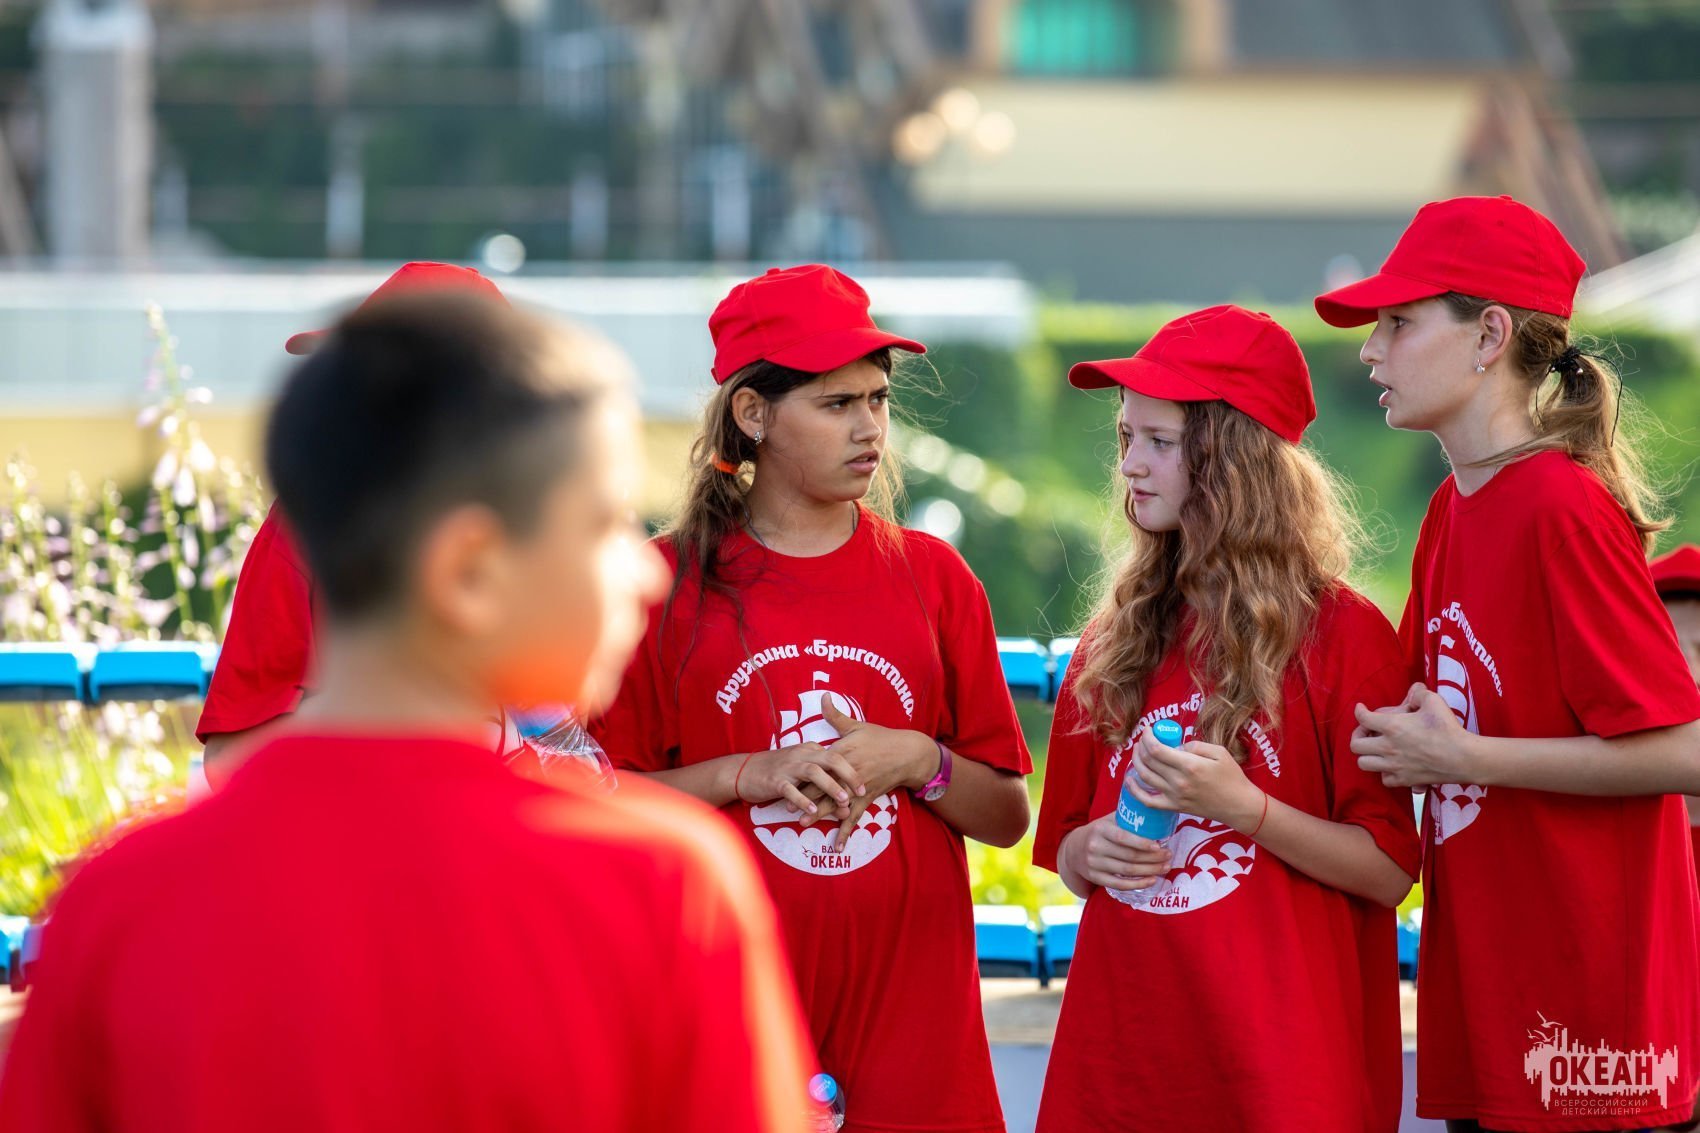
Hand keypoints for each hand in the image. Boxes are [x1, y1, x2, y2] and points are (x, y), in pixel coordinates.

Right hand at [734, 743, 859, 816]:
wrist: (746, 772)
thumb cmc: (780, 772)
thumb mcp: (802, 768)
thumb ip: (824, 781)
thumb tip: (846, 798)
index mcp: (810, 750)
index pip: (836, 756)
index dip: (852, 769)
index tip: (865, 785)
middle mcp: (801, 755)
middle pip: (830, 759)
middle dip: (847, 775)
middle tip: (861, 791)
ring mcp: (788, 767)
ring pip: (813, 772)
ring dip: (830, 786)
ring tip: (843, 801)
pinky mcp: (775, 781)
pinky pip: (791, 790)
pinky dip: (803, 800)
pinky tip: (813, 811)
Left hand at [795, 695, 935, 851]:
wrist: (907, 754)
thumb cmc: (880, 738)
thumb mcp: (857, 725)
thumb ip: (836, 716)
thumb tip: (823, 696)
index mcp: (843, 754)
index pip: (819, 766)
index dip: (802, 775)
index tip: (786, 781)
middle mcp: (849, 773)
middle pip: (824, 787)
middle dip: (805, 798)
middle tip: (786, 807)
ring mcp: (859, 788)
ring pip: (836, 803)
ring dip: (820, 815)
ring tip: (803, 825)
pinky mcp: (868, 799)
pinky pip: (854, 817)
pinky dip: (846, 832)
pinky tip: (837, 845)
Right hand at [1060, 813, 1172, 891]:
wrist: (1073, 849)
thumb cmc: (1099, 832)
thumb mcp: (1108, 821)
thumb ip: (1126, 817)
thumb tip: (1153, 811)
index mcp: (1100, 830)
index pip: (1123, 837)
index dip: (1142, 843)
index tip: (1159, 846)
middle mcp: (1095, 847)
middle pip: (1129, 856)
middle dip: (1153, 858)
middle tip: (1169, 856)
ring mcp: (1094, 864)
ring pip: (1127, 871)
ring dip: (1150, 871)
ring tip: (1165, 867)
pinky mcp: (1096, 878)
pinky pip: (1120, 884)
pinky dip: (1138, 884)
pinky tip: (1152, 880)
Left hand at [1127, 727, 1263, 831]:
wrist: (1238, 805)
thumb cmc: (1232, 777)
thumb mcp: (1219, 752)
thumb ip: (1195, 745)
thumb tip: (1177, 746)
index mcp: (1189, 765)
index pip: (1156, 749)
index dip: (1147, 736)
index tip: (1148, 729)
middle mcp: (1178, 781)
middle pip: (1148, 761)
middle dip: (1141, 746)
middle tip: (1144, 739)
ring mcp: (1174, 796)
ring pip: (1145, 777)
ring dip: (1136, 762)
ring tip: (1137, 752)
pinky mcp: (1174, 807)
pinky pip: (1148, 801)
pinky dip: (1134, 791)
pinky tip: (1129, 780)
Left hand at [1351, 682, 1478, 787]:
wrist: (1462, 757)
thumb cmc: (1447, 728)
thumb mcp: (1434, 701)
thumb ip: (1419, 694)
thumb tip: (1413, 693)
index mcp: (1392, 726)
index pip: (1363, 718)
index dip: (1359, 711)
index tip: (1361, 708)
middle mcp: (1388, 747)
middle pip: (1355, 745)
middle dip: (1358, 736)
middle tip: (1367, 732)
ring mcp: (1394, 766)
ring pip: (1363, 764)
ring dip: (1366, 755)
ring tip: (1376, 750)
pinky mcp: (1404, 780)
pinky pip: (1384, 779)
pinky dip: (1384, 772)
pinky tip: (1392, 766)